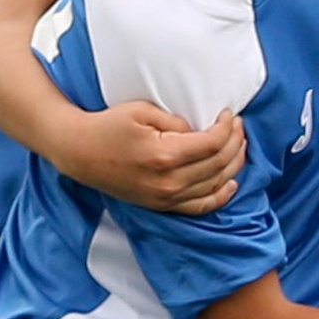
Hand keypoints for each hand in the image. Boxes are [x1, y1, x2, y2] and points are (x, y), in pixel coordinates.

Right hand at [67, 103, 245, 215]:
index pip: (212, 143)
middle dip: (235, 142)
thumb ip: (176, 121)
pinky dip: (220, 196)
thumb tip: (200, 131)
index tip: (229, 114)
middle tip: (238, 125)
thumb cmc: (108, 127)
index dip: (227, 127)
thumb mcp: (142, 111)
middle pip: (218, 164)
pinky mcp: (162, 206)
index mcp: (164, 155)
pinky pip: (200, 207)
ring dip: (233, 165)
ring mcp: (165, 198)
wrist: (80, 153)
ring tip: (239, 145)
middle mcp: (168, 182)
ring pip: (215, 185)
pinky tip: (231, 182)